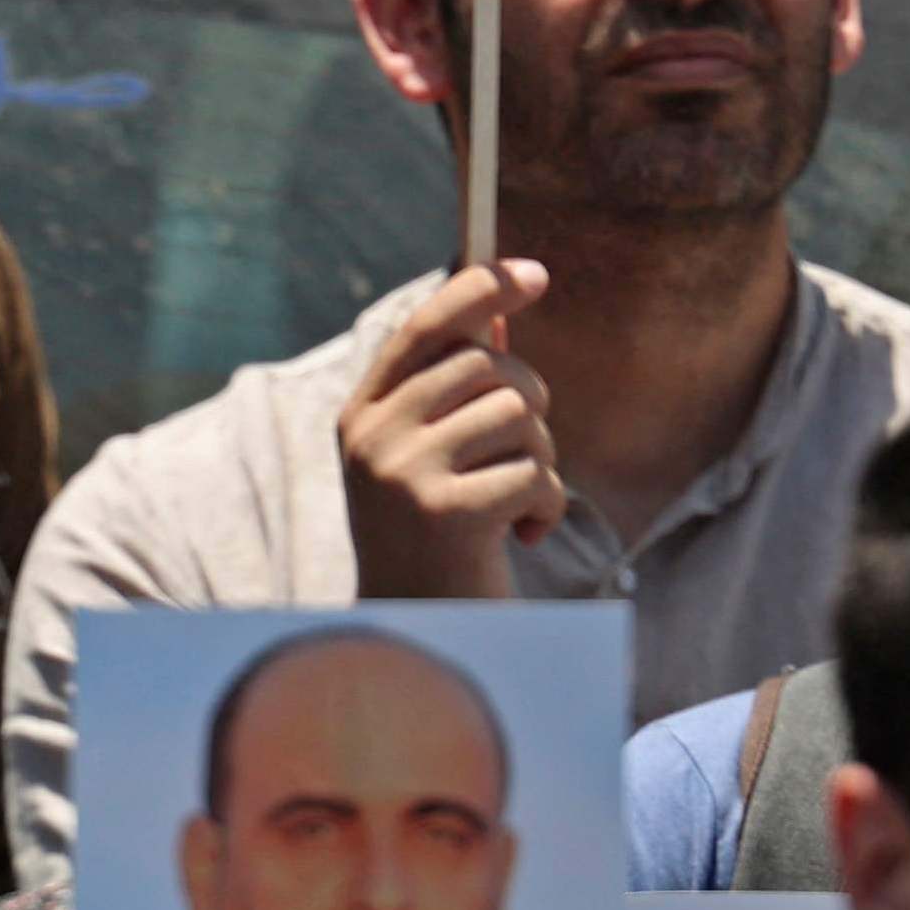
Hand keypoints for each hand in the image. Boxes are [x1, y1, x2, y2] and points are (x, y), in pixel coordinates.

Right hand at [336, 260, 562, 596]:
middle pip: (486, 365)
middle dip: (531, 402)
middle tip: (527, 451)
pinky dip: (547, 505)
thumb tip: (496, 305)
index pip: (424, 326)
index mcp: (362, 416)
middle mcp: (373, 437)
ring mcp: (403, 474)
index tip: (533, 274)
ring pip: (518, 414)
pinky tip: (522, 536)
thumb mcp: (429, 457)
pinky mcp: (445, 514)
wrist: (420, 636)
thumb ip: (453, 390)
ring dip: (541, 458)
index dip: (480, 290)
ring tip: (519, 501)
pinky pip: (534, 471)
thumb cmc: (437, 541)